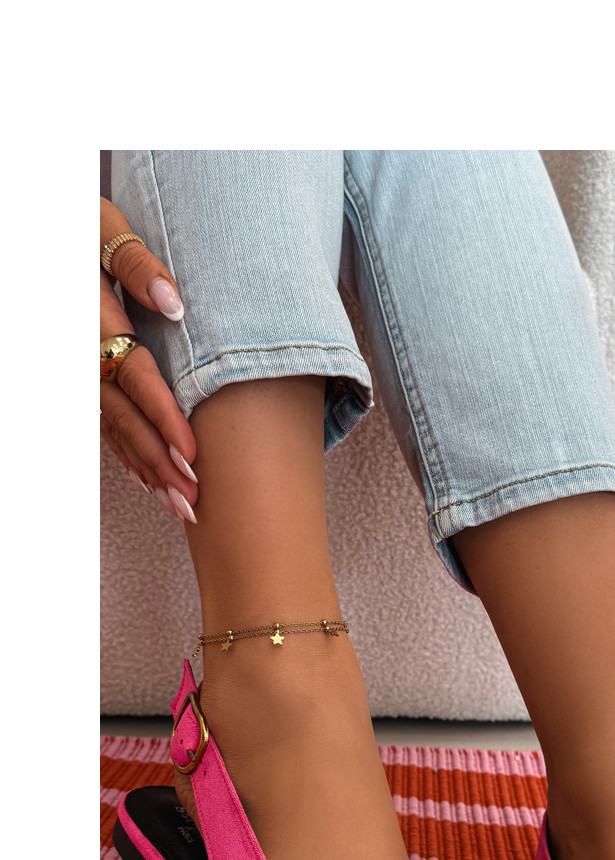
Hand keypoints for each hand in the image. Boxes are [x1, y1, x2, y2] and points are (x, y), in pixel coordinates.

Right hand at [100, 197, 198, 522]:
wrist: (49, 237)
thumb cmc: (83, 227)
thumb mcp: (104, 228)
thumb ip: (136, 262)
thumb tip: (174, 304)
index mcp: (89, 315)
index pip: (131, 373)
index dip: (161, 415)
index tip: (191, 451)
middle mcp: (80, 351)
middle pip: (121, 415)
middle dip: (157, 460)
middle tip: (191, 497)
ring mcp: (78, 370)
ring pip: (112, 428)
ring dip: (146, 470)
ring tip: (181, 504)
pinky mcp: (83, 381)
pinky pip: (103, 424)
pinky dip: (127, 457)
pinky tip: (151, 483)